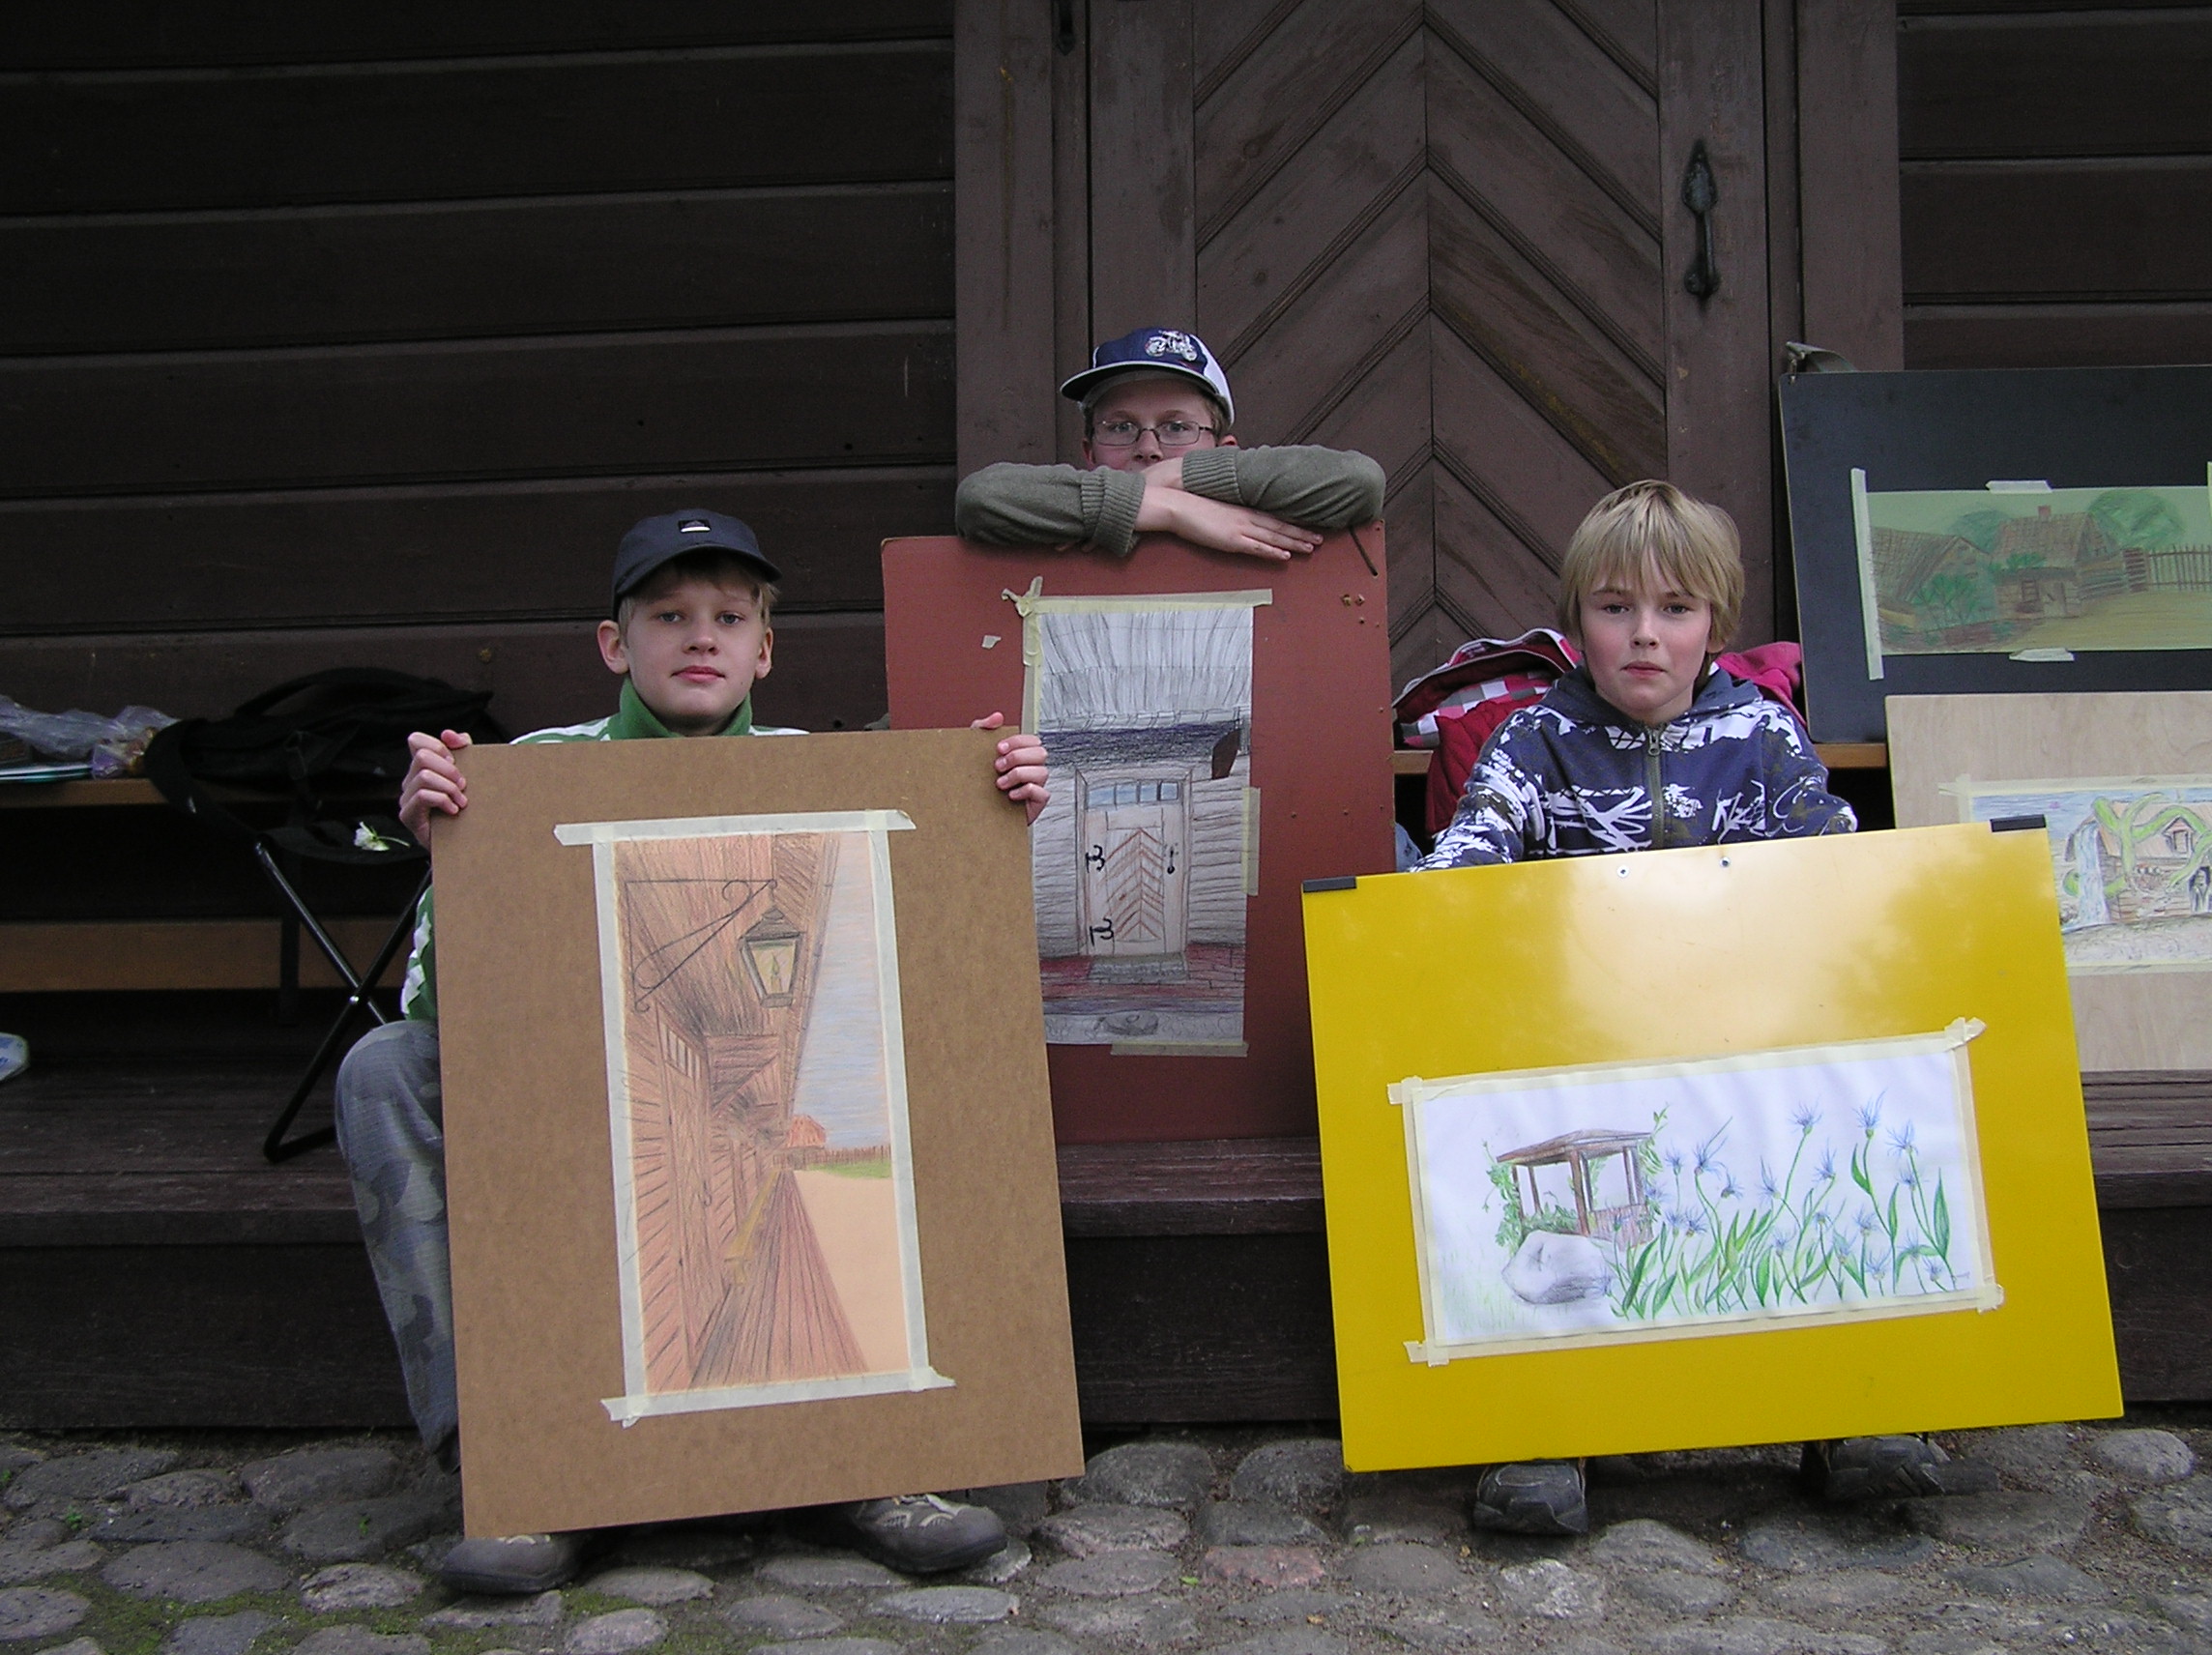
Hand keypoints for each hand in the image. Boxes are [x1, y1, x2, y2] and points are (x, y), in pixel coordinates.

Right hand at [398, 729, 471, 846]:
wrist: (464, 843)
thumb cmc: (465, 808)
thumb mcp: (467, 774)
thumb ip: (461, 750)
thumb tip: (450, 734)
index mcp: (421, 767)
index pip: (416, 740)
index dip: (437, 745)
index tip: (456, 759)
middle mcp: (410, 780)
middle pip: (422, 756)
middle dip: (449, 768)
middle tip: (464, 785)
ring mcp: (406, 798)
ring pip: (424, 776)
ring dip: (449, 787)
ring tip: (462, 800)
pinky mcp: (408, 815)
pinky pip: (423, 796)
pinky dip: (443, 800)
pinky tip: (454, 810)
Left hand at [971, 712, 1049, 823]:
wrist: (976, 812)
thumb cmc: (981, 782)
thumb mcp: (977, 751)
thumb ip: (983, 729)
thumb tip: (996, 717)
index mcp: (1022, 755)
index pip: (1032, 740)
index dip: (1017, 741)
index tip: (999, 748)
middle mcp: (1032, 768)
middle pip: (1040, 753)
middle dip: (1017, 757)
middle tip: (998, 765)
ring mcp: (1036, 785)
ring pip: (1042, 772)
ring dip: (1018, 775)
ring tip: (1000, 783)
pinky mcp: (1037, 802)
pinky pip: (1042, 793)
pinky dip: (1025, 791)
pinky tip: (1011, 794)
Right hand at [1137, 487, 1321, 560]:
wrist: (1178, 505)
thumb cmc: (1192, 506)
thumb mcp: (1216, 508)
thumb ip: (1230, 513)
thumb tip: (1235, 519)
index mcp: (1243, 509)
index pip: (1274, 516)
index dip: (1293, 522)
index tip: (1308, 526)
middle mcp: (1246, 517)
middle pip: (1280, 526)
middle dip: (1301, 533)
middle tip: (1321, 539)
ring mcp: (1240, 528)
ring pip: (1274, 536)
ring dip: (1294, 542)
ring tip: (1312, 547)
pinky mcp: (1231, 540)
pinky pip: (1257, 547)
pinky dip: (1272, 551)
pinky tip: (1286, 555)